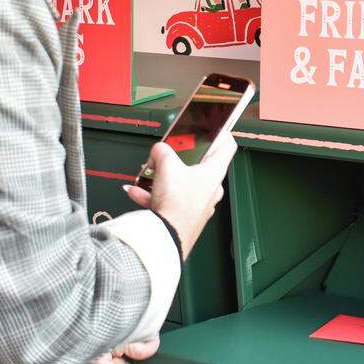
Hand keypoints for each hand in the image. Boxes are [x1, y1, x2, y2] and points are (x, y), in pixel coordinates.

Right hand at [124, 134, 237, 259]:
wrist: (168, 236)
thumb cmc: (176, 201)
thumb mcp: (166, 165)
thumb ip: (162, 151)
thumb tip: (158, 150)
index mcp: (214, 172)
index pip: (227, 146)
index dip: (222, 133)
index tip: (214, 128)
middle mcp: (211, 189)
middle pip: (198, 166)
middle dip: (177, 159)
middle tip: (166, 155)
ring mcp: (199, 205)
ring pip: (180, 184)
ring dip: (161, 178)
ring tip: (145, 175)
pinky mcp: (186, 217)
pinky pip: (170, 201)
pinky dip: (154, 195)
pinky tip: (137, 192)